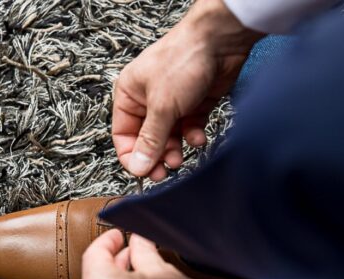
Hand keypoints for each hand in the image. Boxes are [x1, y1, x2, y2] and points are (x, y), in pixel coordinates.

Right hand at [112, 0, 261, 179]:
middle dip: (156, 156)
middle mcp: (148, 100)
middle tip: (165, 172)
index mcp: (129, 95)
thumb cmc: (183, 59)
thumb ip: (151, 139)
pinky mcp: (194, 104)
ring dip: (175, 150)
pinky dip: (193, 137)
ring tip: (181, 158)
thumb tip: (138, 166)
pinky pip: (189, 129)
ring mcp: (172, 103)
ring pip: (169, 138)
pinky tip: (198, 138)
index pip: (123, 135)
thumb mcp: (162, 106)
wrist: (220, 41)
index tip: (144, 173)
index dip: (132, 157)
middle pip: (147, 140)